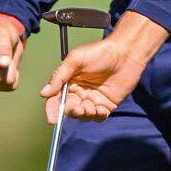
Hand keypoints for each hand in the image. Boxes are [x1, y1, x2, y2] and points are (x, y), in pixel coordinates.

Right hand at [0, 15, 25, 90]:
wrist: (5, 38)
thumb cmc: (1, 32)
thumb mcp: (3, 33)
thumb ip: (2, 46)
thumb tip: (3, 64)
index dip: (2, 58)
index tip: (0, 47)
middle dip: (8, 65)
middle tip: (6, 52)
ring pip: (3, 83)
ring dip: (11, 70)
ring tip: (6, 58)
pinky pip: (9, 87)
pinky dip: (14, 77)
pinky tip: (9, 67)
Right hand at [39, 11, 168, 122]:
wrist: (126, 53)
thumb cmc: (101, 52)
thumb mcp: (76, 59)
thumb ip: (60, 76)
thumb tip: (44, 93)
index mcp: (69, 82)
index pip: (57, 98)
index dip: (52, 109)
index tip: (52, 119)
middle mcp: (80, 92)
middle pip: (69, 109)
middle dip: (72, 112)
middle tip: (78, 108)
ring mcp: (93, 99)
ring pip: (83, 115)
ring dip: (84, 115)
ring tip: (91, 108)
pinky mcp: (106, 104)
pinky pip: (98, 117)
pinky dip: (97, 117)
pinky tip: (100, 110)